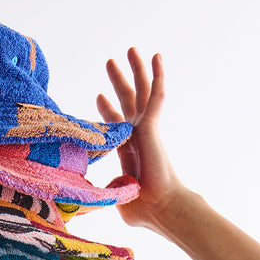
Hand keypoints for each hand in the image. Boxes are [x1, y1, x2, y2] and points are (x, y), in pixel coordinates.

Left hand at [97, 49, 186, 232]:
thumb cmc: (143, 210)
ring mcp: (147, 130)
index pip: (117, 126)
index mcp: (130, 152)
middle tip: (109, 62)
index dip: (108, 111)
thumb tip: (106, 185)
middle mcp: (139, 137)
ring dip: (136, 71)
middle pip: (128, 102)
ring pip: (141, 93)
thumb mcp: (119, 197)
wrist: (160, 209)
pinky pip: (156, 96)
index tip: (99, 96)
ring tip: (130, 49)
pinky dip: (157, 76)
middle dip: (119, 82)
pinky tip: (156, 56)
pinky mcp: (153, 126)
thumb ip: (112, 188)